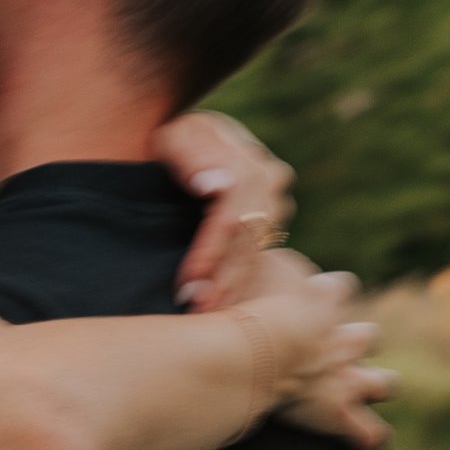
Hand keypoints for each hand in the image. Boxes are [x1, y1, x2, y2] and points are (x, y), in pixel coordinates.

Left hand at [152, 112, 293, 307]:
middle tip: (198, 311)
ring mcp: (276, 200)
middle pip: (249, 239)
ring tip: (208, 314)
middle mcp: (271, 181)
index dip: (211, 253)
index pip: (232, 216)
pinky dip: (241, 279)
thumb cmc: (175, 137)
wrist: (194, 134)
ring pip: (258, 251)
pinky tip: (224, 304)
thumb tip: (216, 186)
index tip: (188, 283)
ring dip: (235, 286)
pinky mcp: (273, 217)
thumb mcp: (172, 138)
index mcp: (245, 160)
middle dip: (225, 280)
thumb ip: (189, 158)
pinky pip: (260, 254)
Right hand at [247, 249, 395, 449]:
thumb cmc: (245, 303)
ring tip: (373, 393)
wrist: (258, 348)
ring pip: (383, 384)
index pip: (341, 289)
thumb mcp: (243, 259)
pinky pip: (365, 433)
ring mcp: (346, 376)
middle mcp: (344, 337)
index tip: (323, 293)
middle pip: (369, 337)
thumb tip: (242, 218)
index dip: (332, 293)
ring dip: (377, 387)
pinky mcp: (339, 412)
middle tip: (345, 348)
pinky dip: (365, 439)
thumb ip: (246, 241)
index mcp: (325, 301)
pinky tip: (361, 446)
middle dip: (360, 343)